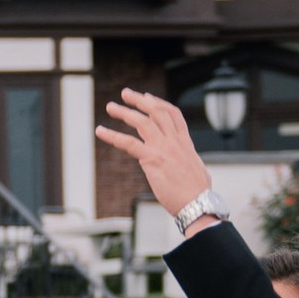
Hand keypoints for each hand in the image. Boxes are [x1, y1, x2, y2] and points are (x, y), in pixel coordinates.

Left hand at [94, 86, 211, 215]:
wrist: (197, 204)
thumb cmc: (197, 193)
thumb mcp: (197, 170)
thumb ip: (187, 162)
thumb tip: (185, 165)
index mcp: (185, 143)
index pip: (173, 115)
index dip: (160, 103)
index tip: (149, 96)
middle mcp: (174, 142)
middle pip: (157, 112)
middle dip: (140, 100)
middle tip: (125, 93)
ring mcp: (163, 148)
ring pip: (142, 122)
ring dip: (124, 112)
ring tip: (111, 107)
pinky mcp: (151, 159)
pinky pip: (128, 143)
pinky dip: (112, 135)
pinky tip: (100, 131)